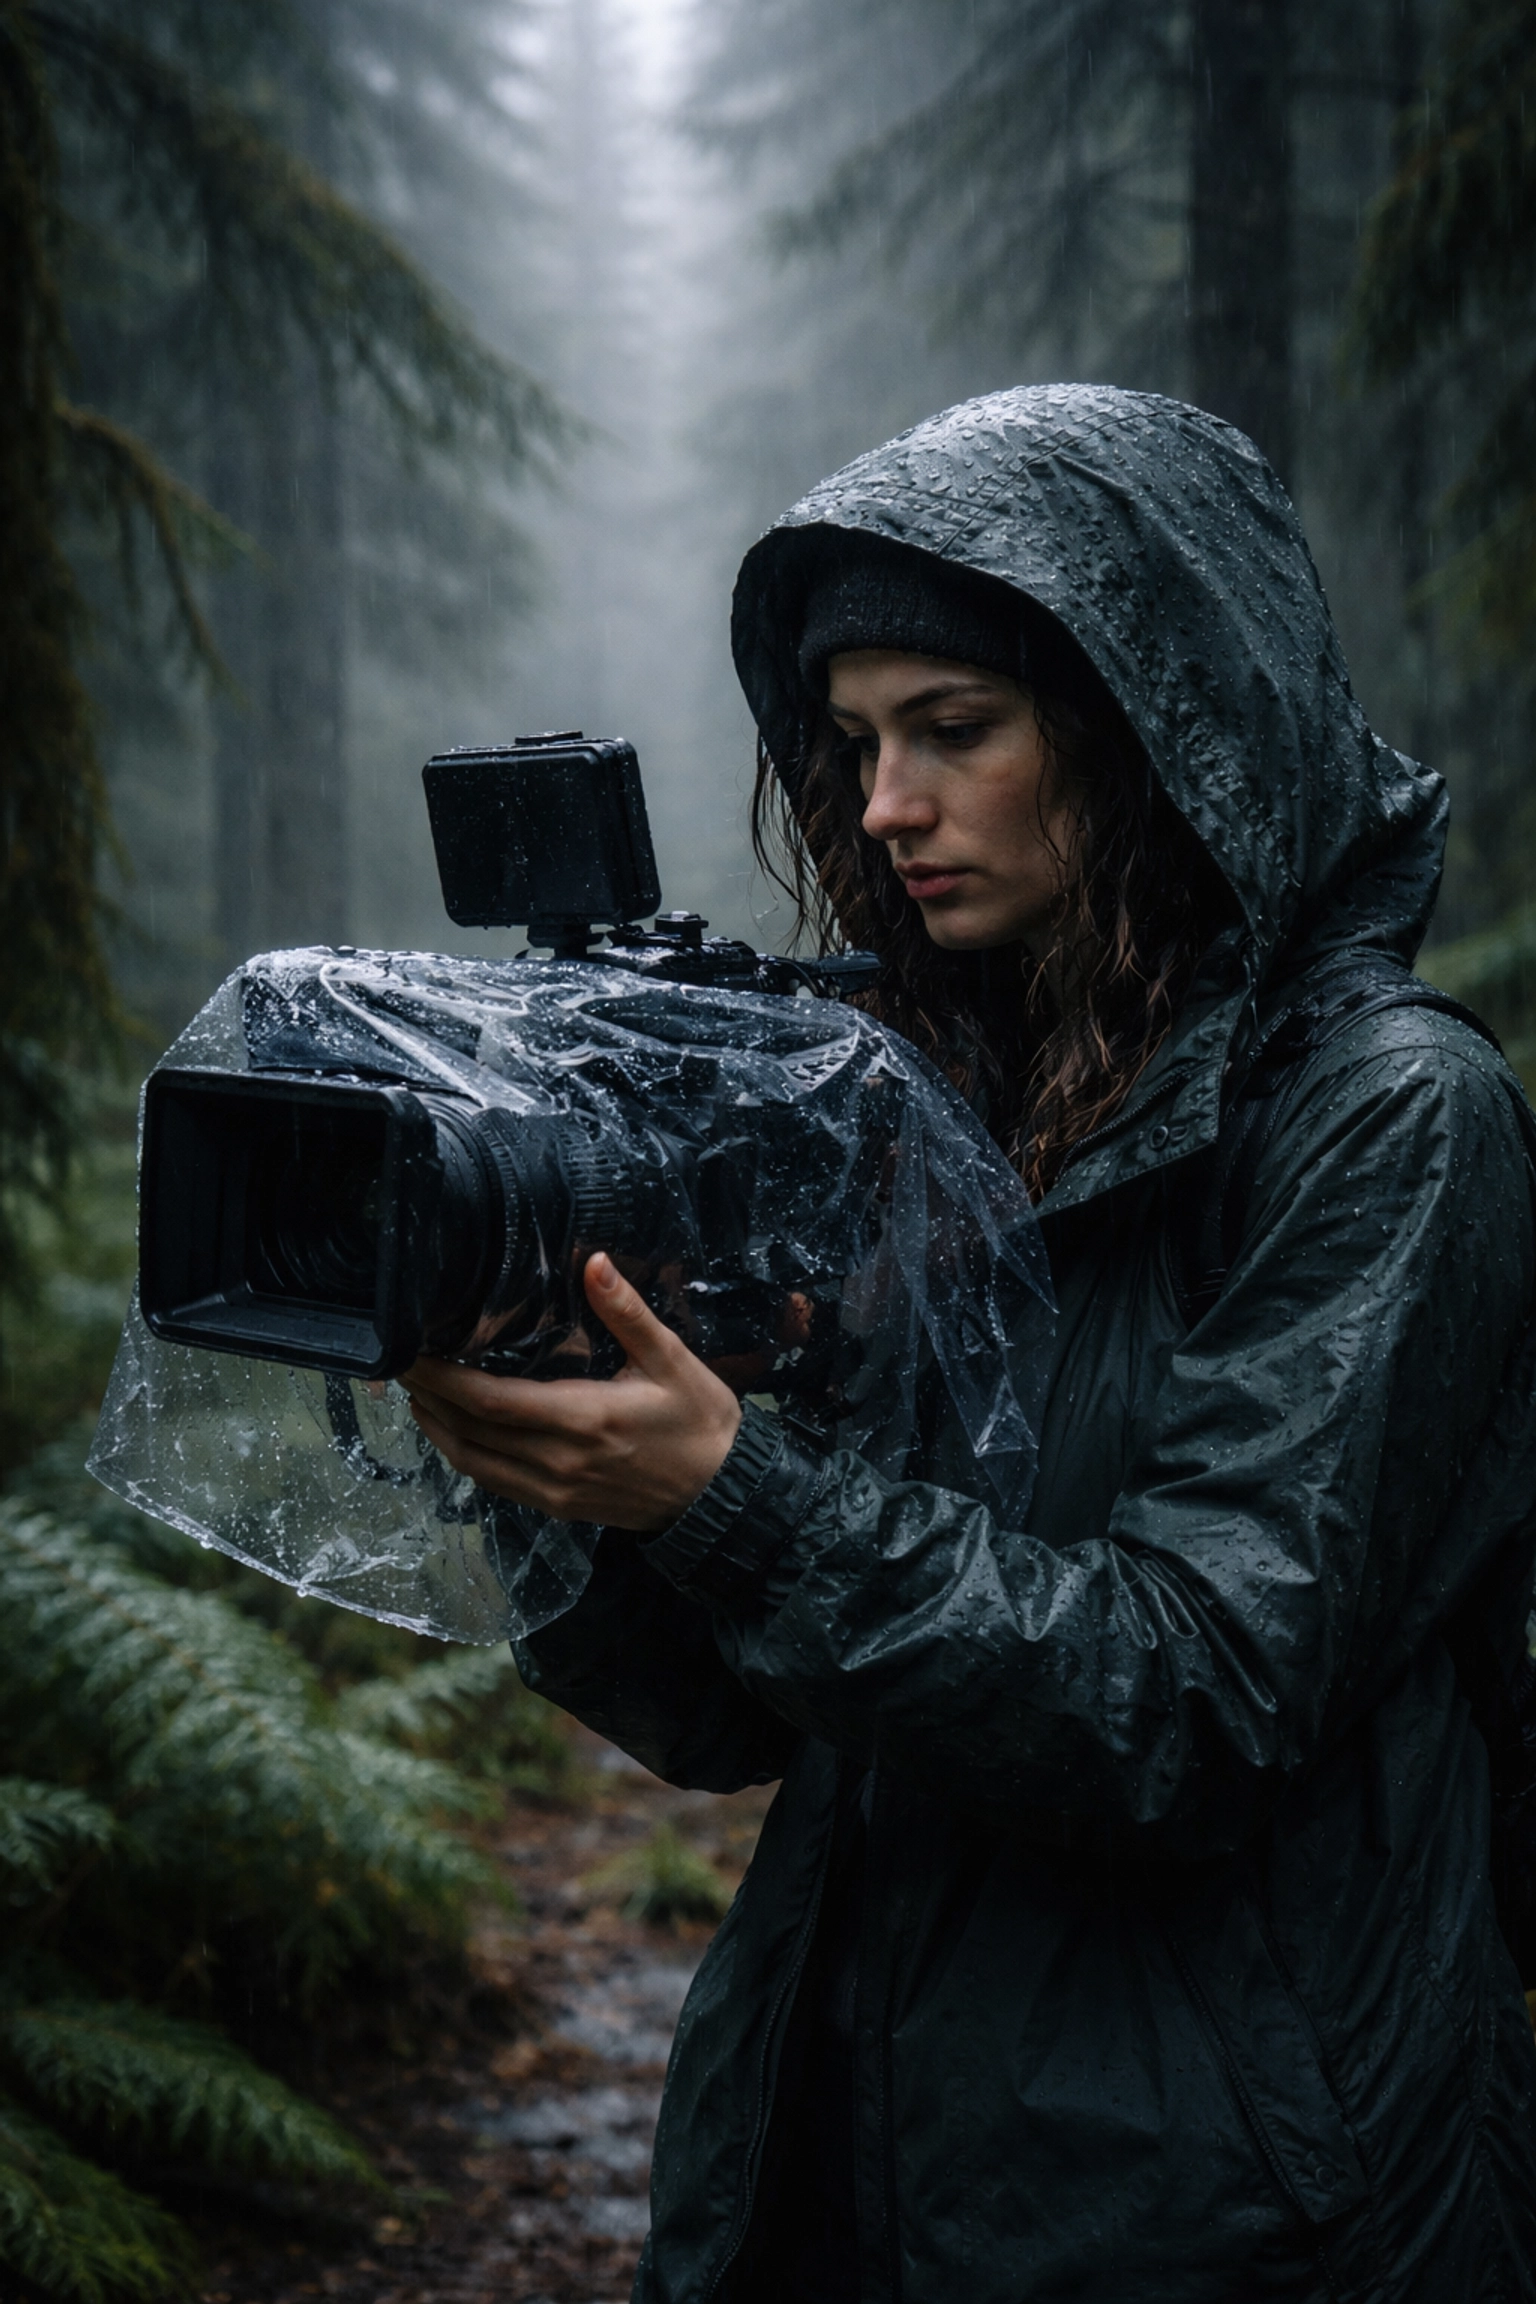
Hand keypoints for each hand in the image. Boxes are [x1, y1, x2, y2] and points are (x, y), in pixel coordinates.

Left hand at [399, 1252, 742, 1530]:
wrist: (722, 1496)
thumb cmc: (701, 1423)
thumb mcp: (673, 1360)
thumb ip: (627, 1313)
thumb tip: (593, 1262)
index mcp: (583, 1419)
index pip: (489, 1401)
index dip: (440, 1379)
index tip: (410, 1353)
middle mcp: (559, 1461)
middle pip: (468, 1432)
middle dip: (427, 1399)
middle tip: (398, 1365)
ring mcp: (555, 1490)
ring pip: (473, 1463)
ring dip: (437, 1430)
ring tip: (416, 1394)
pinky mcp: (558, 1507)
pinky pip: (494, 1483)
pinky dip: (465, 1454)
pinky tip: (456, 1430)